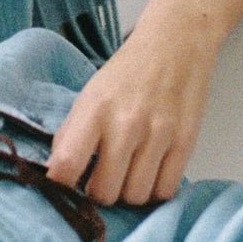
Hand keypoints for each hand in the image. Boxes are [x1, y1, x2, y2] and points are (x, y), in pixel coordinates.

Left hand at [44, 23, 217, 205]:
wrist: (175, 45)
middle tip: (102, 178)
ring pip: (135, 196)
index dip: (61, 186)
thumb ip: (71, 134)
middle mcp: (126, 124)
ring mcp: (158, 134)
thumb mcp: (89, 95)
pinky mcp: (186, 142)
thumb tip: (56, 174)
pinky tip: (149, 173)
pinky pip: (165, 190)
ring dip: (128, 192)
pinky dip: (154, 189)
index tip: (65, 187)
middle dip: (99, 192)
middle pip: (105, 192)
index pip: (67, 164)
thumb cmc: (128, 73)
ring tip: (128, 174)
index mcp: (95, 110)